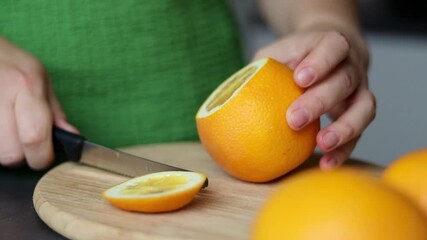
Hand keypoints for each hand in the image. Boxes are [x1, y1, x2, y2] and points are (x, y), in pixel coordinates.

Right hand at [0, 37, 77, 168]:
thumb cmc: (10, 61)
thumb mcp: (40, 78)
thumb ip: (55, 111)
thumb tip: (72, 137)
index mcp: (26, 85)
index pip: (35, 136)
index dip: (41, 156)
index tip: (44, 156)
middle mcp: (1, 94)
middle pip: (11, 154)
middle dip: (21, 156)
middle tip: (23, 143)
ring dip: (5, 149)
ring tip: (8, 130)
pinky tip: (1, 127)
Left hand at [254, 29, 375, 169]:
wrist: (329, 56)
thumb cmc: (296, 56)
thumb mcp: (278, 52)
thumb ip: (260, 67)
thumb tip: (231, 93)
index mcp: (332, 45)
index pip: (333, 47)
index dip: (321, 62)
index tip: (300, 78)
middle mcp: (351, 67)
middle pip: (345, 81)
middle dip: (320, 101)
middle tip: (294, 119)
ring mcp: (359, 91)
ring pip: (364, 108)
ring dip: (344, 128)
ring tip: (321, 144)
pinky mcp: (359, 115)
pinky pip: (359, 134)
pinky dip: (344, 150)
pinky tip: (326, 164)